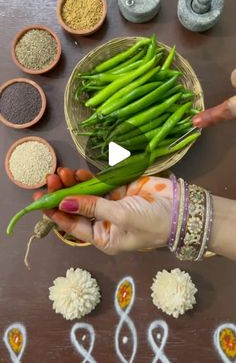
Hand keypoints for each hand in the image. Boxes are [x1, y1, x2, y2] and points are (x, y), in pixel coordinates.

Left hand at [34, 168, 173, 254]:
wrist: (180, 210)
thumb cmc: (150, 222)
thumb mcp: (120, 217)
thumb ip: (92, 207)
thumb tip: (64, 201)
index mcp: (103, 238)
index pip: (72, 226)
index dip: (55, 213)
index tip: (40, 201)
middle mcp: (104, 223)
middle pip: (76, 208)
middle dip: (62, 194)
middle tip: (50, 180)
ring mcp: (111, 206)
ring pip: (85, 195)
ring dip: (73, 185)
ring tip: (61, 173)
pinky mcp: (119, 191)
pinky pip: (98, 186)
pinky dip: (88, 179)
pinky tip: (77, 173)